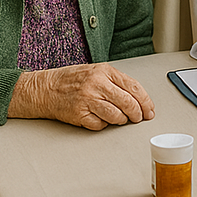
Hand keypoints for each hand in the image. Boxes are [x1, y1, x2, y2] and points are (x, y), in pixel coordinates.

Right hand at [9, 62, 155, 130]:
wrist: (45, 88)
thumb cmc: (73, 80)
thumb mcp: (97, 71)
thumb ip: (115, 82)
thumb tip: (138, 98)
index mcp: (105, 71)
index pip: (133, 87)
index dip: (145, 101)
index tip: (150, 110)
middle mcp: (97, 84)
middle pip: (127, 102)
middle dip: (137, 114)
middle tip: (139, 119)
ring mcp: (87, 99)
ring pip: (116, 116)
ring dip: (122, 121)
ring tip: (120, 119)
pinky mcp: (78, 114)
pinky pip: (99, 125)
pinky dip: (104, 125)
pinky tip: (101, 120)